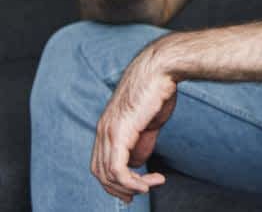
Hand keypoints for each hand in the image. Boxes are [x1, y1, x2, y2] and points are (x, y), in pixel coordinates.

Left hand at [91, 44, 175, 202]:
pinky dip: (131, 182)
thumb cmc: (159, 88)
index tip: (134, 188)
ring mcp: (108, 132)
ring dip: (129, 187)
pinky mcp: (118, 133)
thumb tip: (138, 160)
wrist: (161, 68)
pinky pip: (117, 169)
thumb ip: (142, 140)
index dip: (114, 179)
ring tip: (150, 186)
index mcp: (108, 125)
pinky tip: (147, 183)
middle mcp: (103, 130)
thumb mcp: (150, 120)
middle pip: (99, 172)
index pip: (101, 161)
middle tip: (138, 195)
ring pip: (107, 174)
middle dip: (118, 189)